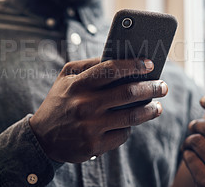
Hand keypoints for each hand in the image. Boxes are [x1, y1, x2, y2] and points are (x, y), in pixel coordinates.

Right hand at [29, 58, 167, 162]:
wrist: (41, 138)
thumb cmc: (59, 102)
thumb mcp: (66, 77)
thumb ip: (89, 65)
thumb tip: (119, 58)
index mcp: (78, 85)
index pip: (111, 69)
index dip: (133, 65)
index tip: (150, 64)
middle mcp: (84, 105)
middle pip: (128, 93)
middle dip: (151, 87)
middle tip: (163, 85)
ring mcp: (90, 127)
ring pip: (131, 116)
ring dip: (150, 110)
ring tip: (158, 106)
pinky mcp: (94, 145)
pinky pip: (122, 134)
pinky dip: (130, 127)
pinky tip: (131, 122)